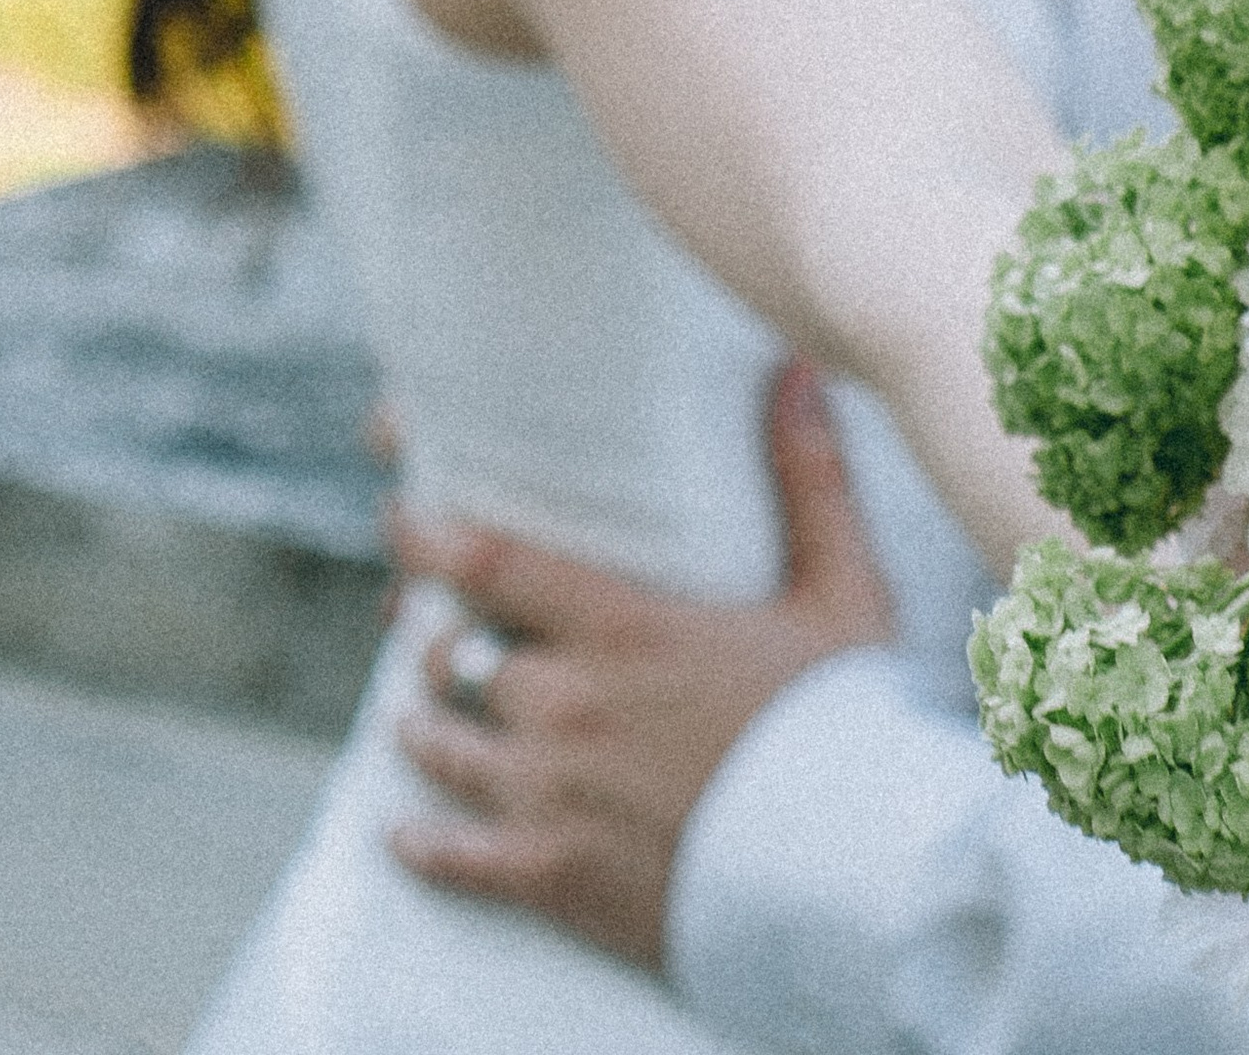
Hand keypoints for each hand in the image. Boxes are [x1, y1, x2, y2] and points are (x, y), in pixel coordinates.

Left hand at [385, 361, 894, 967]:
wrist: (848, 874)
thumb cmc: (845, 727)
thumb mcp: (842, 593)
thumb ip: (810, 479)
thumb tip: (798, 372)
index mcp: (626, 626)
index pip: (490, 562)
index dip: (427, 535)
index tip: (400, 515)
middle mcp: (568, 702)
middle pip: (448, 653)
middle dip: (429, 637)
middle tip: (423, 628)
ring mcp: (551, 794)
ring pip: (438, 745)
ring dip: (421, 725)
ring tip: (418, 716)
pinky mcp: (552, 876)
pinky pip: (451, 855)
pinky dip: (420, 841)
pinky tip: (404, 833)